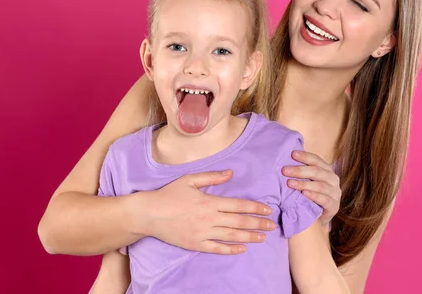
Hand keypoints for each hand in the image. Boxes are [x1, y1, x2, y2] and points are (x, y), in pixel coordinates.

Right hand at [133, 170, 276, 254]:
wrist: (149, 214)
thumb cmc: (169, 194)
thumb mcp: (190, 179)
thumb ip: (212, 177)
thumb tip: (231, 173)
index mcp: (209, 201)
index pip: (238, 205)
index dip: (255, 207)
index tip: (267, 210)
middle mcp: (209, 218)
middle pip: (239, 221)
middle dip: (258, 223)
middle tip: (272, 225)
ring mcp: (202, 233)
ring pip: (231, 236)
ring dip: (249, 236)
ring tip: (263, 237)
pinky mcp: (195, 244)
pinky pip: (216, 248)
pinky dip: (230, 249)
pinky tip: (242, 248)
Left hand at [282, 151, 340, 227]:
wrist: (318, 218)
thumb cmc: (310, 196)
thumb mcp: (307, 181)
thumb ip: (301, 172)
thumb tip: (285, 160)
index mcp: (327, 170)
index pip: (316, 160)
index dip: (305, 156)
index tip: (292, 154)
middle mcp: (333, 179)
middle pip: (317, 172)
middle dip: (299, 170)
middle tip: (285, 170)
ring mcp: (335, 193)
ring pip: (320, 185)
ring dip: (304, 183)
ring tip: (290, 183)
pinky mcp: (334, 206)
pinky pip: (325, 200)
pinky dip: (314, 196)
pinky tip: (304, 194)